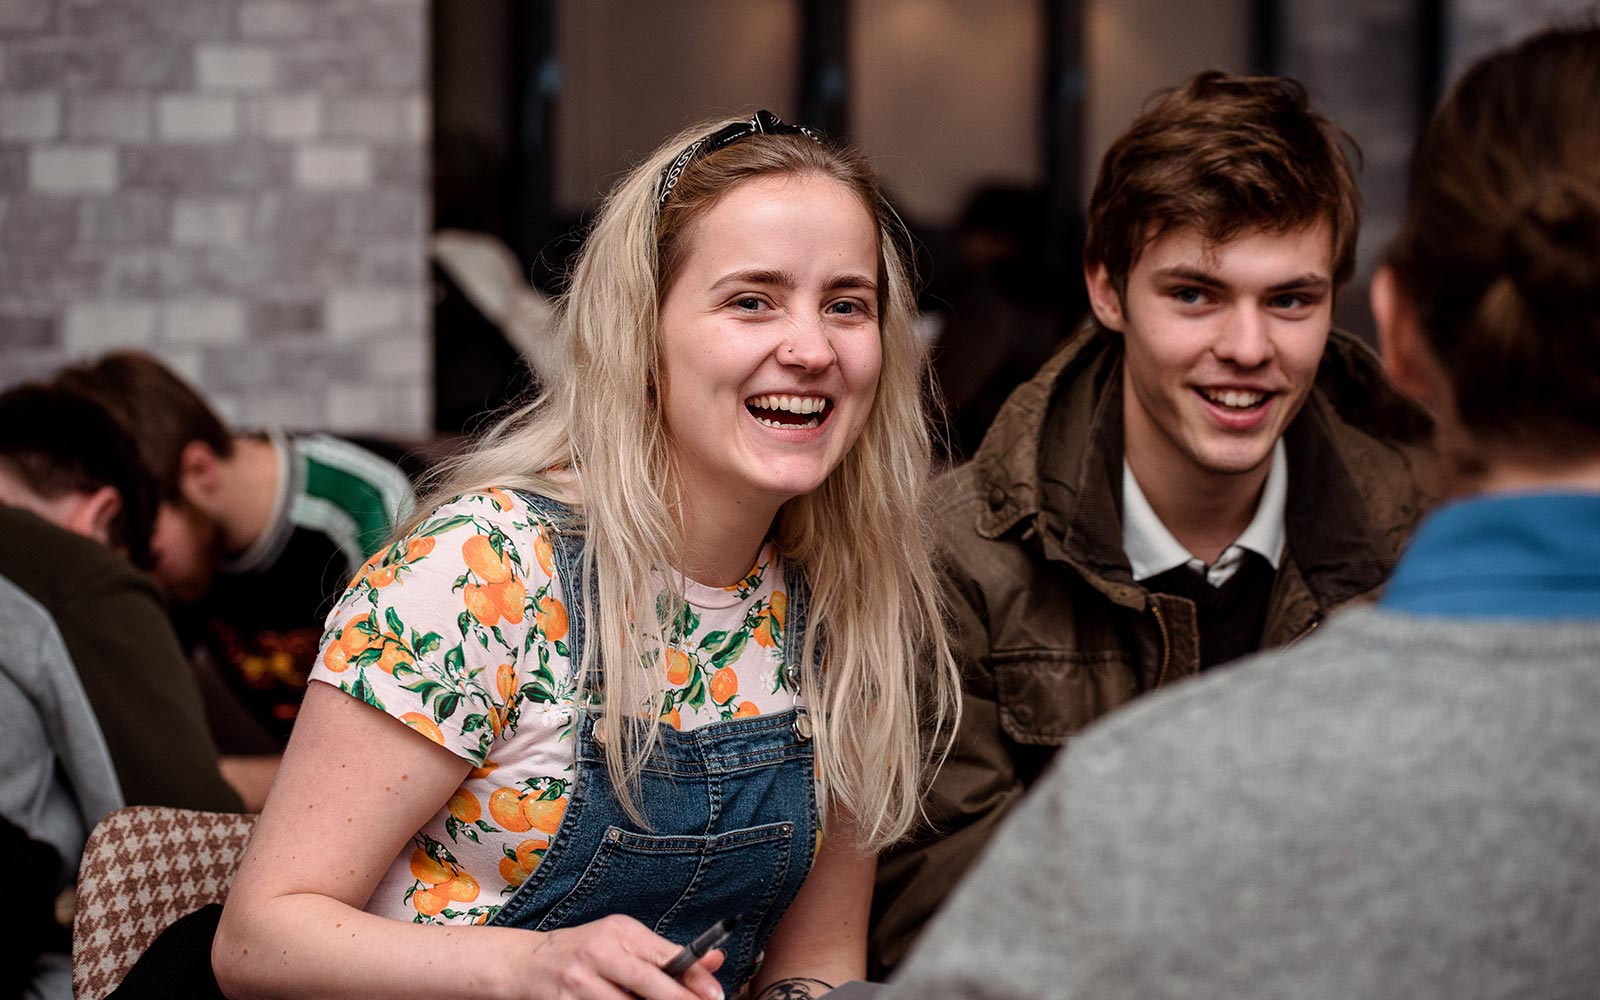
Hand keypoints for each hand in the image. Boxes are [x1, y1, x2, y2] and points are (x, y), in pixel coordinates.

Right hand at [511, 914, 725, 999]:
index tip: (715, 995)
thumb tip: (716, 959)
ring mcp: (579, 982)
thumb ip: (667, 954)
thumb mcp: (624, 942)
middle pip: (647, 984)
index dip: (694, 979)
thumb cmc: (586, 952)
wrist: (527, 963)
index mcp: (619, 931)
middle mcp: (598, 953)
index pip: (664, 956)